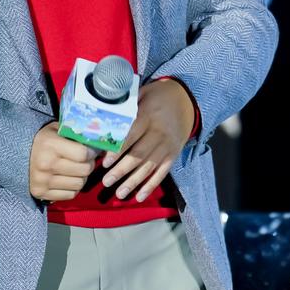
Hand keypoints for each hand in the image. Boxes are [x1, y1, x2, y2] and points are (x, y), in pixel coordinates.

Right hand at [28, 123, 100, 201]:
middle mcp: (46, 164)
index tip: (92, 151)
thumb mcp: (57, 130)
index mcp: (50, 145)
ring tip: (76, 170)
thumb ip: (76, 134)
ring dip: (82, 177)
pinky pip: (70, 195)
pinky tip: (68, 179)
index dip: (93, 153)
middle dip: (89, 164)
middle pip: (84, 170)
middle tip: (85, 160)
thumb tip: (100, 143)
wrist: (16, 155)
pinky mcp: (41, 193)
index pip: (83, 154)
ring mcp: (43, 181)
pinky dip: (73, 188)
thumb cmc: (43, 140)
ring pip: (80, 184)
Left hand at [99, 79, 195, 200]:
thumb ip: (125, 105)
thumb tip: (101, 116)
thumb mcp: (142, 93)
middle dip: (122, 170)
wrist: (187, 99)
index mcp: (149, 116)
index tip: (104, 162)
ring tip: (119, 193)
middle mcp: (160, 133)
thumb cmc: (158, 95)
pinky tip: (139, 196)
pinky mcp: (174, 154)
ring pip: (150, 166)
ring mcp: (168, 145)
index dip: (118, 150)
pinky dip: (151, 185)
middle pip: (139, 155)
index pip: (132, 135)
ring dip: (134, 181)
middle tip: (106, 182)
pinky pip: (162, 172)